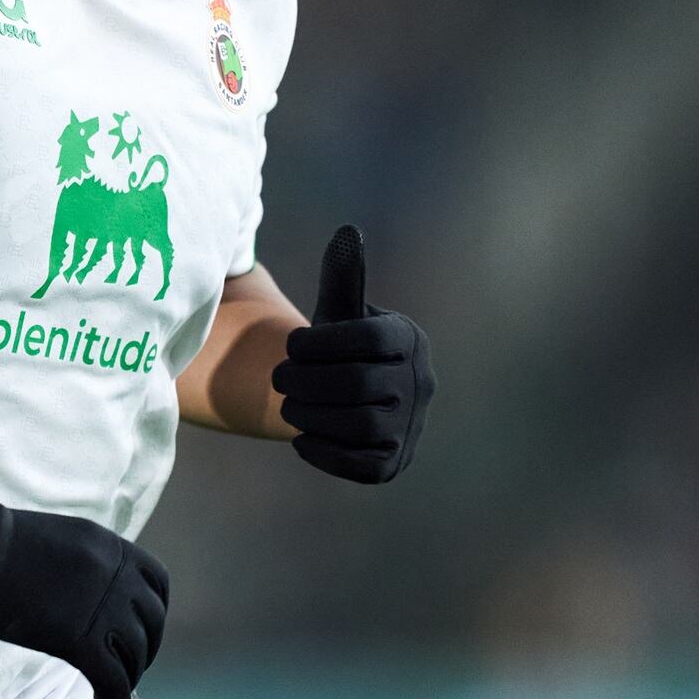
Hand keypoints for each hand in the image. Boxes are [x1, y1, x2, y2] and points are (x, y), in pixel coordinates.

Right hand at [0, 484, 166, 698]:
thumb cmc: (1, 544)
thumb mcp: (63, 540)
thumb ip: (89, 563)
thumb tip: (97, 593)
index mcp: (111, 547)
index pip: (158, 584)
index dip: (154, 612)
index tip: (143, 628)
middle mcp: (116, 576)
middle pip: (152, 623)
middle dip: (145, 648)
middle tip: (129, 664)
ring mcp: (101, 608)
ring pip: (135, 654)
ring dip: (130, 674)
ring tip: (114, 687)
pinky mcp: (78, 640)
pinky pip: (114, 679)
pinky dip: (118, 698)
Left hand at [272, 225, 434, 482]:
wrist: (352, 398)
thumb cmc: (341, 345)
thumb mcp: (341, 310)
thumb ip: (342, 277)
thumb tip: (348, 233)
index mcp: (409, 340)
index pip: (367, 338)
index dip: (319, 342)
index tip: (291, 344)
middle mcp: (420, 384)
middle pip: (358, 384)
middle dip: (306, 380)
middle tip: (278, 379)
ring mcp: (410, 427)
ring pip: (358, 425)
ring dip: (311, 415)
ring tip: (289, 406)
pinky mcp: (391, 463)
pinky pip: (359, 464)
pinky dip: (324, 452)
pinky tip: (303, 437)